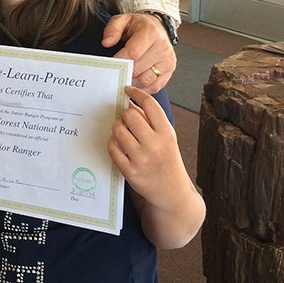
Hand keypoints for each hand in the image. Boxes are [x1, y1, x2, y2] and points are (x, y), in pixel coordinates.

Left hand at [102, 13, 176, 92]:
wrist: (157, 27)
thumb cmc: (138, 26)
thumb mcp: (123, 20)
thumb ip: (112, 30)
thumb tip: (106, 43)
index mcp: (150, 33)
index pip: (133, 53)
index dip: (119, 61)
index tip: (110, 64)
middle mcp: (162, 47)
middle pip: (138, 69)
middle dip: (124, 72)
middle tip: (115, 73)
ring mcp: (168, 60)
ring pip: (146, 80)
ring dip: (132, 83)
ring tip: (123, 78)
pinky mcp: (170, 70)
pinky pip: (155, 86)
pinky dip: (143, 88)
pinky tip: (134, 84)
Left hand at [107, 86, 187, 201]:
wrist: (171, 192)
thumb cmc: (167, 160)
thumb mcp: (167, 137)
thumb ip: (151, 120)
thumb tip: (131, 102)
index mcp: (167, 133)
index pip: (150, 104)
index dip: (137, 93)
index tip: (128, 90)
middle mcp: (155, 145)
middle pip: (130, 115)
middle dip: (125, 114)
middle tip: (126, 118)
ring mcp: (141, 159)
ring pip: (118, 130)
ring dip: (117, 127)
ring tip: (122, 131)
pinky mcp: (130, 171)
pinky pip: (112, 148)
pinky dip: (112, 142)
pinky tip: (117, 143)